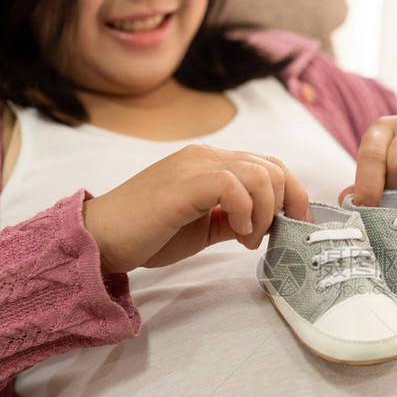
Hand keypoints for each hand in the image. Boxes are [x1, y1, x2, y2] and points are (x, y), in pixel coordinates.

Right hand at [82, 144, 309, 272]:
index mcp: (210, 163)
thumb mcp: (203, 228)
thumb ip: (232, 219)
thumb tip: (265, 224)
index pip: (268, 164)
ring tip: (247, 239)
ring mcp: (193, 165)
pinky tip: (236, 233)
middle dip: (284, 205)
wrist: (101, 239)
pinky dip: (246, 211)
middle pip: (272, 166)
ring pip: (259, 173)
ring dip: (265, 212)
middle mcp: (205, 156)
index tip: (295, 224)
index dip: (292, 193)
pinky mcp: (184, 182)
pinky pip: (233, 185)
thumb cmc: (147, 234)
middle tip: (265, 237)